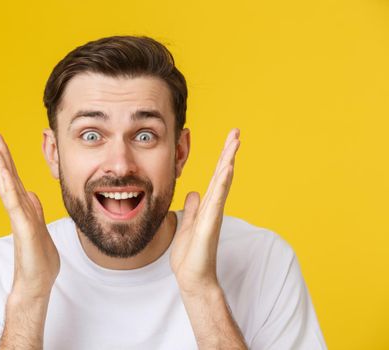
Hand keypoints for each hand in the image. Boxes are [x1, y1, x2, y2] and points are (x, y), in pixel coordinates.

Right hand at [0, 132, 59, 299]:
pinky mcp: (23, 229)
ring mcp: (20, 219)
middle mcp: (21, 211)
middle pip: (10, 179)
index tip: (1, 146)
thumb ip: (35, 211)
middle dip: (3, 157)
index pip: (17, 181)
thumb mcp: (41, 229)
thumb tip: (32, 195)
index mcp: (27, 210)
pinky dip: (8, 189)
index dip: (9, 163)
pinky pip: (15, 205)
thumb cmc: (39, 261)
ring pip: (9, 188)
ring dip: (2, 167)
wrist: (36, 285)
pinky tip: (3, 174)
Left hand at [170, 128, 240, 294]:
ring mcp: (213, 216)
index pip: (216, 177)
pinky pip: (217, 201)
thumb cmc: (191, 256)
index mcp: (207, 207)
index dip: (222, 158)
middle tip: (236, 132)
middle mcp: (213, 208)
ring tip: (234, 143)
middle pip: (223, 175)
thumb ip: (193, 209)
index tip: (230, 140)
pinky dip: (222, 185)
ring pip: (222, 184)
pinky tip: (227, 170)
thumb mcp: (188, 225)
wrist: (192, 278)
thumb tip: (194, 193)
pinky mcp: (210, 225)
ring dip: (228, 162)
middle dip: (229, 153)